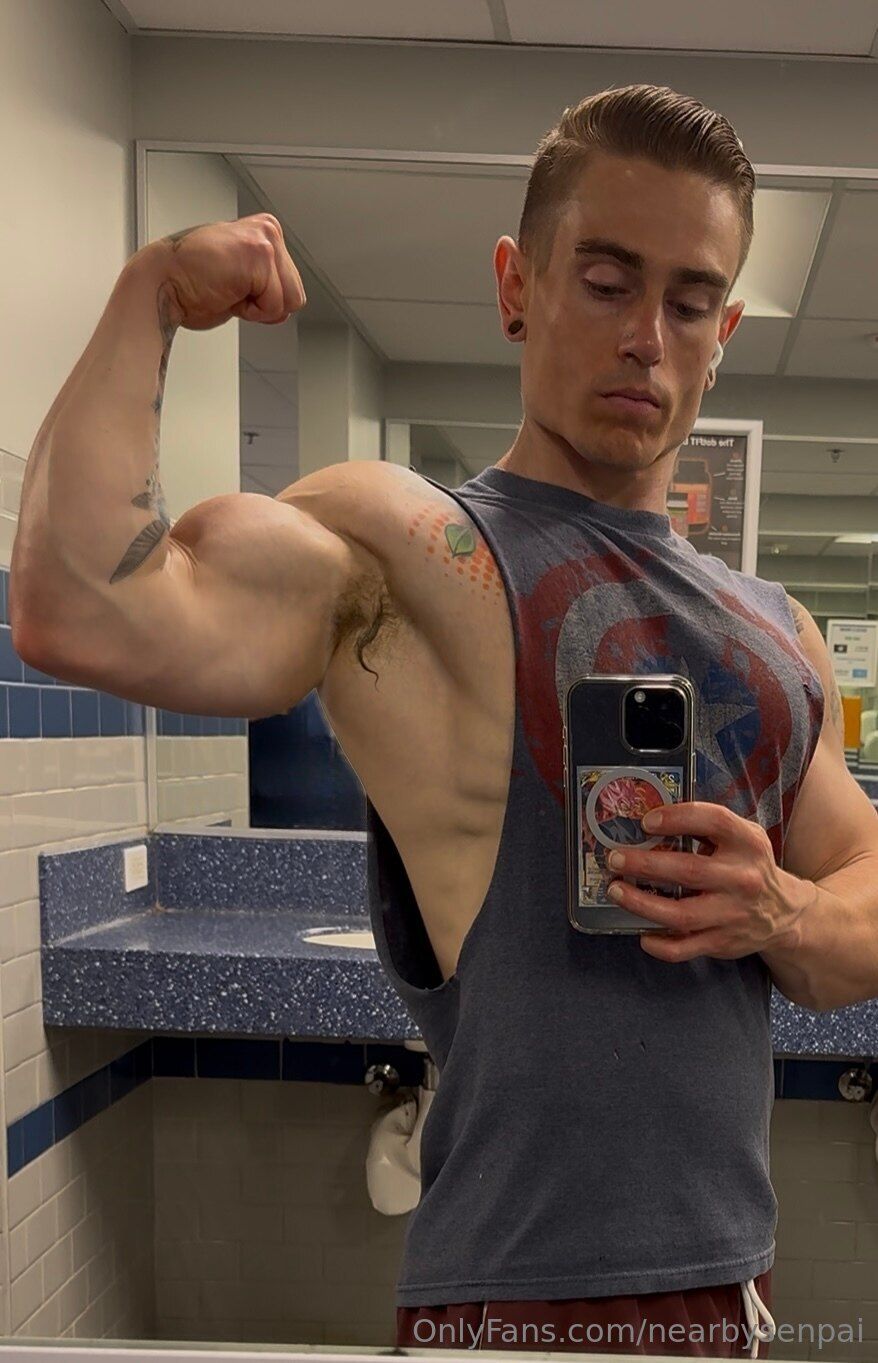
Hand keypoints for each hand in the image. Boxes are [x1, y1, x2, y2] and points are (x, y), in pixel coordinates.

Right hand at [131, 212, 306, 331]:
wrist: (161, 284)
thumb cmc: (190, 284)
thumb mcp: (239, 277)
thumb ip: (265, 281)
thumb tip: (287, 303)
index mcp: (264, 232)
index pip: (292, 286)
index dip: (264, 301)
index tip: (233, 287)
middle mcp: (267, 230)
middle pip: (296, 294)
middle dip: (264, 305)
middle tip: (230, 289)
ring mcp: (264, 239)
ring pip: (289, 300)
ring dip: (257, 308)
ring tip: (228, 288)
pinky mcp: (259, 255)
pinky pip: (274, 305)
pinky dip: (251, 311)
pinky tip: (226, 290)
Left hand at [604, 801, 811, 962]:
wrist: (784, 913)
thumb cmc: (749, 866)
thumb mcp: (743, 837)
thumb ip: (707, 826)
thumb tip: (651, 820)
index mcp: (748, 843)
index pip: (714, 822)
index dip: (678, 818)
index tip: (646, 822)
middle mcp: (743, 879)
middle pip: (689, 871)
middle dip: (645, 864)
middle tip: (615, 858)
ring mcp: (733, 914)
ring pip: (682, 914)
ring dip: (642, 903)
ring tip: (616, 891)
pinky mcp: (723, 943)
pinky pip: (685, 948)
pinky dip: (660, 944)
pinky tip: (642, 933)